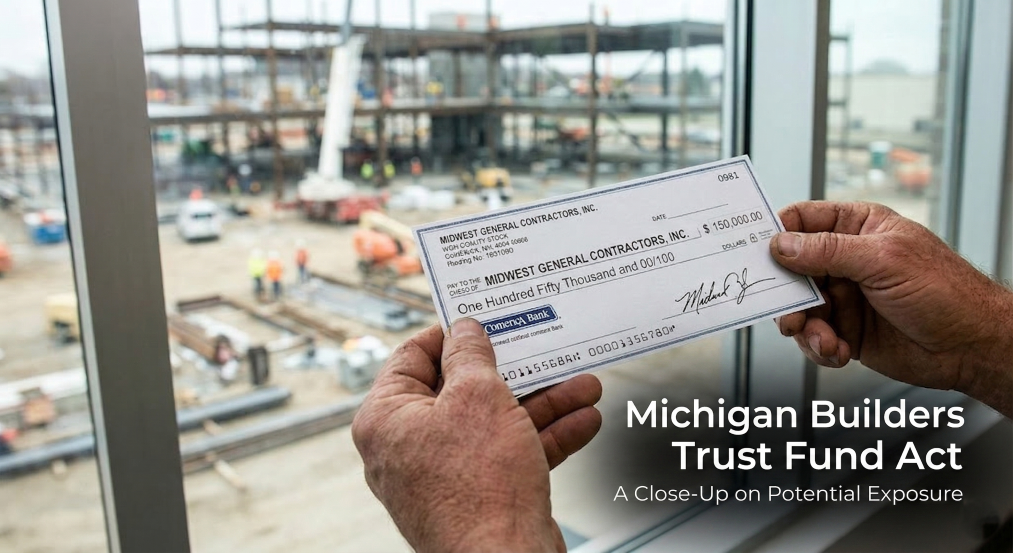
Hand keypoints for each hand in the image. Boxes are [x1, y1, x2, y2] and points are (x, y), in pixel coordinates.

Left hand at [352, 319, 602, 552]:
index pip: (412, 356)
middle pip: (462, 391)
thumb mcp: (478, 397)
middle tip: (541, 350)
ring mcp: (442, 476)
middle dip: (514, 372)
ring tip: (582, 384)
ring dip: (542, 402)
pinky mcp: (477, 497)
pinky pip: (508, 454)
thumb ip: (471, 354)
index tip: (481, 319)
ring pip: (493, 423)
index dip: (450, 334)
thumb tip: (464, 330)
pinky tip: (582, 421)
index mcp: (386, 419)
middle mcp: (407, 447)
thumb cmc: (477, 488)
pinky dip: (544, 437)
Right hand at [769, 201, 1012, 416]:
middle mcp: (846, 260)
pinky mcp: (846, 330)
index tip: (756, 253)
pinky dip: (819, 348)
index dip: (777, 234)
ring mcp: (845, 296)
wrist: (972, 347)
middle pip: (791, 269)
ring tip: (820, 339)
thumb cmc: (944, 291)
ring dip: (804, 327)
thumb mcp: (883, 261)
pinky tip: (838, 352)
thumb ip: (828, 251)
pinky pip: (814, 338)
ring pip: (799, 308)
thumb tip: (781, 244)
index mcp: (857, 228)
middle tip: (786, 312)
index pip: (803, 221)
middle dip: (785, 293)